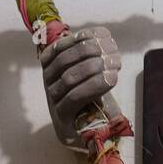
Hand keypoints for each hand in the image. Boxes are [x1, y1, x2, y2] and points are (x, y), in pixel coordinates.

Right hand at [39, 26, 121, 150]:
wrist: (86, 127)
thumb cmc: (91, 94)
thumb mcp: (90, 69)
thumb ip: (92, 52)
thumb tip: (104, 36)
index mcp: (50, 63)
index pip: (61, 45)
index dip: (83, 38)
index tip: (105, 36)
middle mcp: (48, 79)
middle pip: (65, 60)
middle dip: (91, 52)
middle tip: (114, 51)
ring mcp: (52, 98)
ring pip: (69, 77)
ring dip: (95, 68)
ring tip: (115, 64)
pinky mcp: (61, 115)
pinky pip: (74, 97)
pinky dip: (94, 86)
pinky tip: (111, 78)